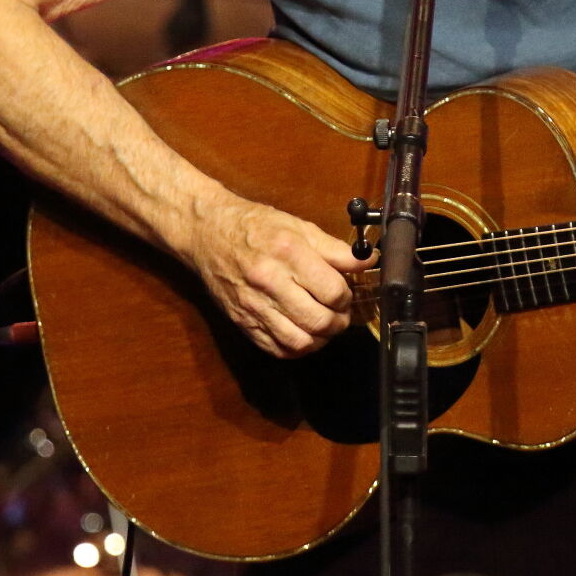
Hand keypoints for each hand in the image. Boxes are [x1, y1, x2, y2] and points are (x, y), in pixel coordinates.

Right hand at [185, 196, 375, 357]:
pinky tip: (303, 335)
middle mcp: (270, 282)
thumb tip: (368, 261)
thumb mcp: (299, 227)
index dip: (347, 297)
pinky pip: (275, 348)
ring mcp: (253, 305)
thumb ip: (335, 249)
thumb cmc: (256, 226)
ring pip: (298, 341)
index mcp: (288, 253)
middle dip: (339, 322)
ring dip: (320, 339)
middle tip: (341, 314)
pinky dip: (296, 348)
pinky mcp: (242, 321)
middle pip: (318, 320)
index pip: (332, 291)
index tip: (346, 293)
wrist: (208, 232)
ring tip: (325, 327)